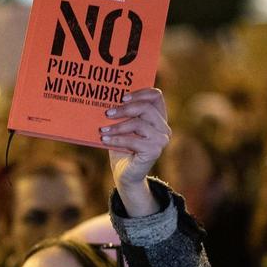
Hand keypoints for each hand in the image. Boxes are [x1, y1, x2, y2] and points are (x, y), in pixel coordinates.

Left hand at [104, 88, 169, 216]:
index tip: (121, 97)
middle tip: (107, 113)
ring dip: (117, 126)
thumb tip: (106, 100)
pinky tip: (104, 140)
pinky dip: (116, 140)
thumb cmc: (122, 148)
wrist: (125, 174)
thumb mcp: (121, 127)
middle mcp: (163, 127)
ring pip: (139, 124)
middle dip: (125, 109)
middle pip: (147, 108)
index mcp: (158, 117)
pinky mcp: (154, 151)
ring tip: (102, 130)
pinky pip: (133, 141)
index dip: (140, 93)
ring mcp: (161, 139)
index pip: (156, 96)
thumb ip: (121, 114)